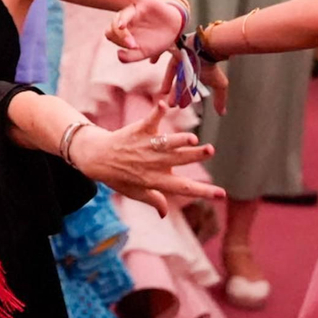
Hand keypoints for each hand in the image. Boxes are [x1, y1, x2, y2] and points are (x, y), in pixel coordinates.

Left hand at [69, 102, 223, 216]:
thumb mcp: (134, 192)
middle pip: (177, 159)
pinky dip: (156, 112)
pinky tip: (163, 104)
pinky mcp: (138, 130)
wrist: (95, 158)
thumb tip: (165, 213)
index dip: (203, 192)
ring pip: (167, 142)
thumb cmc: (118, 176)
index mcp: (155, 180)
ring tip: (191, 138)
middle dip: (194, 156)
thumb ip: (153, 200)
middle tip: (210, 151)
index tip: (222, 194)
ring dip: (179, 139)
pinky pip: (149, 120)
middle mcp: (152, 163)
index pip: (183, 188)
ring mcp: (145, 146)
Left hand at [104, 0, 186, 62]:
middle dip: (122, 36)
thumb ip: (130, 57)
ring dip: (122, 21)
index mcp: (122, 31)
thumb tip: (118, 54)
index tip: (134, 48)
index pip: (111, 35)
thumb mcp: (144, 53)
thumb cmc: (155, 41)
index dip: (118, 42)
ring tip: (121, 27)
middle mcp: (125, 20)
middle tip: (134, 45)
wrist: (174, 29)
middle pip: (114, 25)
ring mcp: (134, 10)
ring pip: (123, 14)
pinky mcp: (143, 1)